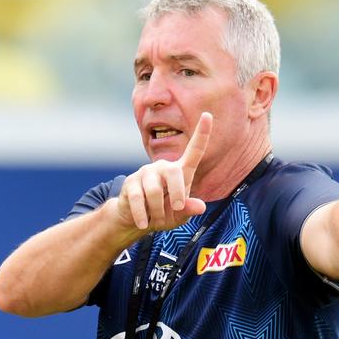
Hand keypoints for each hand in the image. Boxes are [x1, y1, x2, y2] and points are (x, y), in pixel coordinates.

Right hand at [116, 112, 212, 230]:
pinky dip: (143, 215)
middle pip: (174, 172)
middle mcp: (163, 167)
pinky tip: (144, 223)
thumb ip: (188, 210)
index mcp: (181, 172)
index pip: (194, 151)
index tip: (208, 115)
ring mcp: (145, 173)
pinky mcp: (131, 182)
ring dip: (158, 211)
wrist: (139, 220)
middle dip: (177, 194)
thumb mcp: (180, 215)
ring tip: (157, 219)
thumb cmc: (165, 213)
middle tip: (176, 209)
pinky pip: (138, 199)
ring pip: (154, 191)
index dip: (202, 133)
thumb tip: (199, 207)